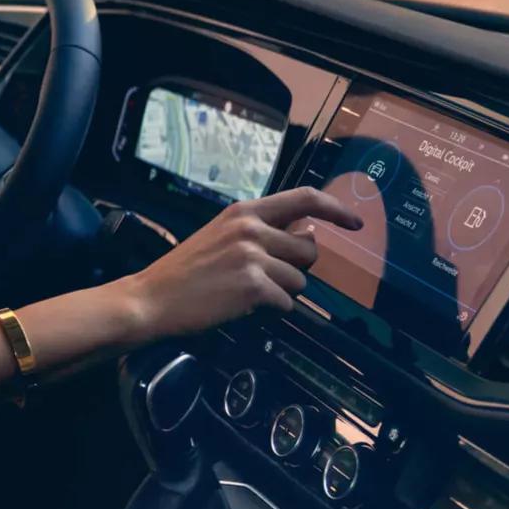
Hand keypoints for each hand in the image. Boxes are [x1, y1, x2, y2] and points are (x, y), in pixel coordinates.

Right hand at [121, 186, 362, 338]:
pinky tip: (240, 307)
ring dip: (281, 292)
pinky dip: (269, 311)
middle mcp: (252, 228)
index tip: (356, 222)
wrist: (152, 298)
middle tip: (266, 277)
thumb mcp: (221, 236)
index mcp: (244, 211)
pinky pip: (286, 304)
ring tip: (245, 293)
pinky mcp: (254, 287)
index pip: (305, 198)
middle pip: (309, 249)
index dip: (336, 209)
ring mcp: (253, 257)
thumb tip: (308, 231)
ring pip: (299, 281)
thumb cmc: (184, 271)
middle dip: (296, 268)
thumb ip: (262, 231)